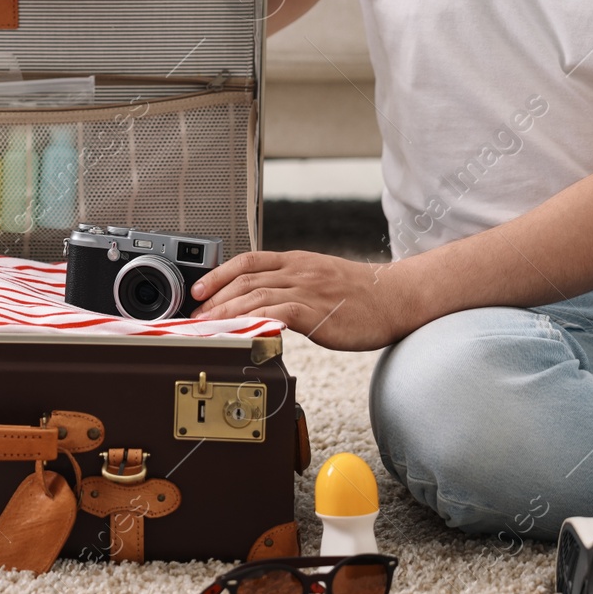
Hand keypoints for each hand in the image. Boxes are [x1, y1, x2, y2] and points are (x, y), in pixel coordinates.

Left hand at [190, 250, 420, 351]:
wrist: (396, 299)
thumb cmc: (360, 295)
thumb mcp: (320, 278)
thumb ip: (291, 284)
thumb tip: (261, 300)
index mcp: (297, 262)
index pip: (247, 261)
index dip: (218, 274)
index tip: (198, 290)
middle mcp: (298, 271)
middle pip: (244, 279)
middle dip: (214, 298)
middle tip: (196, 316)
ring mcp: (307, 290)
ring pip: (255, 296)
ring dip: (226, 312)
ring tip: (208, 327)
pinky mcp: (317, 312)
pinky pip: (278, 313)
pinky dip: (254, 321)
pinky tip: (239, 332)